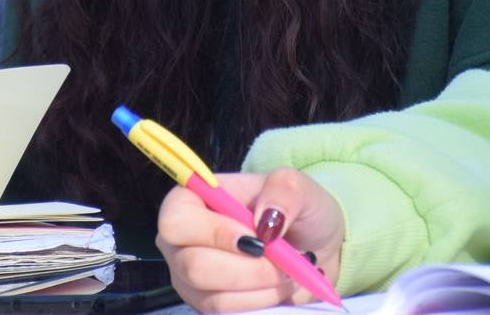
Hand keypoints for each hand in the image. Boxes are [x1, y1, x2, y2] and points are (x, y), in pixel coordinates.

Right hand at [158, 168, 346, 312]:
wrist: (314, 247)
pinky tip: (279, 287)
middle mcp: (182, 242)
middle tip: (284, 261)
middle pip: (193, 266)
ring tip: (288, 272)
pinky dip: (262, 303)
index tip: (257, 239)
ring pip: (214, 298)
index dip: (214, 233)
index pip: (176, 221)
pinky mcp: (207, 306)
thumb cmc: (296, 211)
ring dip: (262, 288)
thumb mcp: (299, 187)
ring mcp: (190, 279)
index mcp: (193, 200)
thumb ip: (283, 190)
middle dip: (249, 269)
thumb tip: (264, 224)